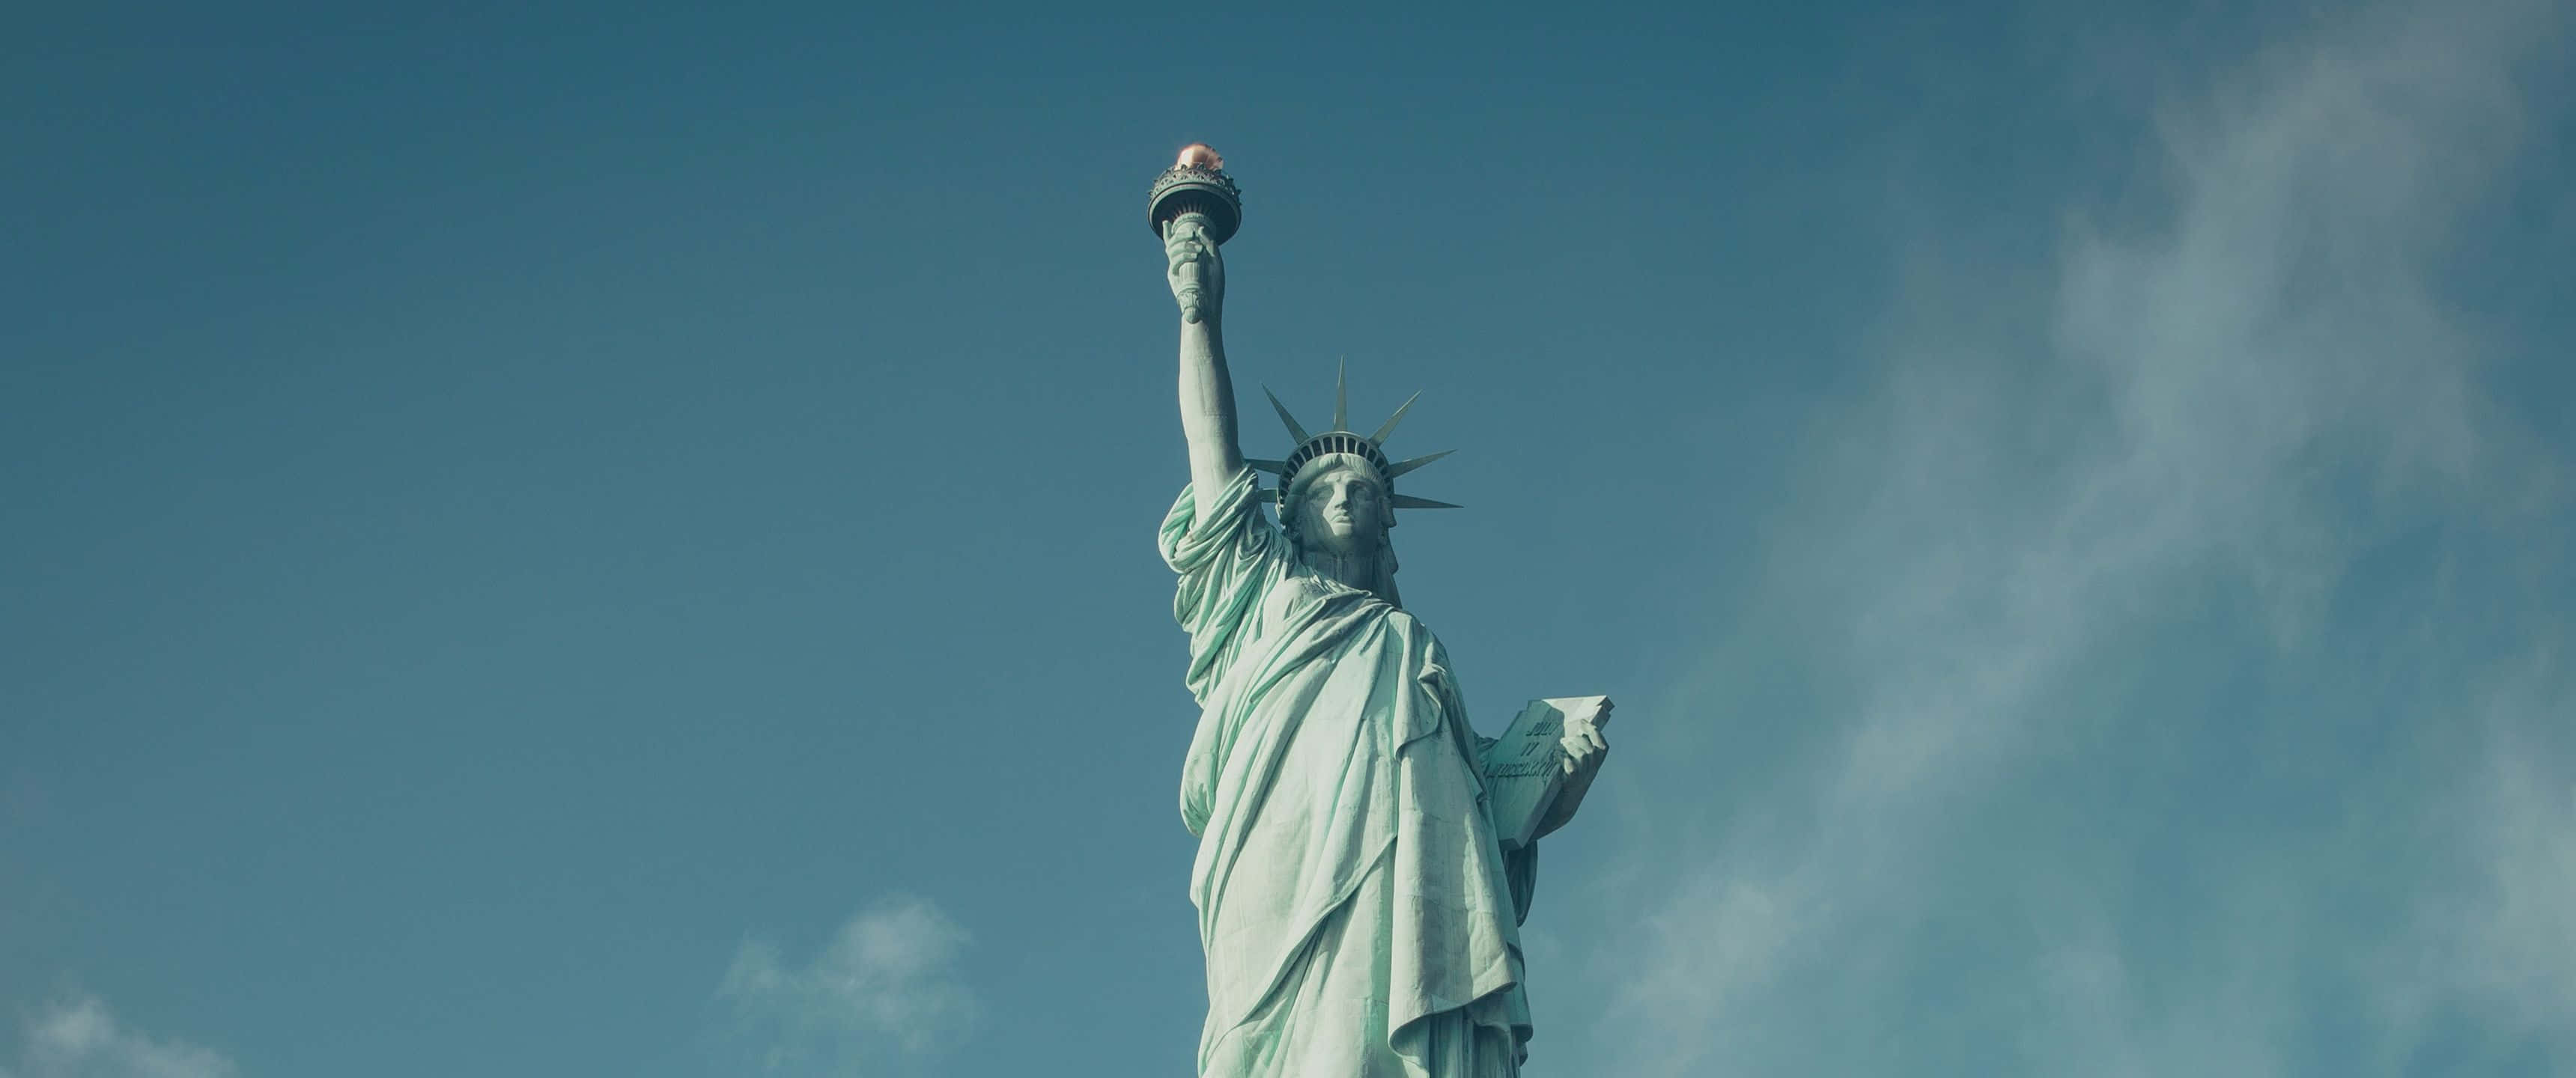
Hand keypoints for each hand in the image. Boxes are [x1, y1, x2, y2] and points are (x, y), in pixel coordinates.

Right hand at [1164, 214, 1224, 324]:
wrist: (1209, 306)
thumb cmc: (1214, 286)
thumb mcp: (1216, 261)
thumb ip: (1210, 244)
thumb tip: (1200, 228)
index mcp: (1187, 258)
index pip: (1175, 243)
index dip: (1168, 233)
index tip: (1166, 222)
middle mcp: (1179, 263)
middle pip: (1171, 243)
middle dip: (1181, 235)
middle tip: (1192, 233)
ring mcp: (1175, 269)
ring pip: (1171, 250)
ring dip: (1184, 245)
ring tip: (1199, 250)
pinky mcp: (1174, 277)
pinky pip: (1174, 262)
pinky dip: (1184, 256)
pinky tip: (1195, 256)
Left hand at [1535, 706, 1608, 838]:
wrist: (1562, 809)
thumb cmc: (1566, 784)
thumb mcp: (1577, 768)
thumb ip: (1577, 753)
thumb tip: (1571, 733)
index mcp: (1595, 766)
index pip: (1602, 747)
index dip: (1595, 732)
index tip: (1583, 722)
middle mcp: (1592, 772)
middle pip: (1592, 749)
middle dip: (1578, 739)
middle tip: (1565, 739)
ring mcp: (1583, 778)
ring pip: (1583, 756)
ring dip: (1570, 747)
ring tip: (1560, 747)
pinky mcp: (1571, 784)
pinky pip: (1571, 766)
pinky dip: (1563, 758)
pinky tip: (1556, 756)